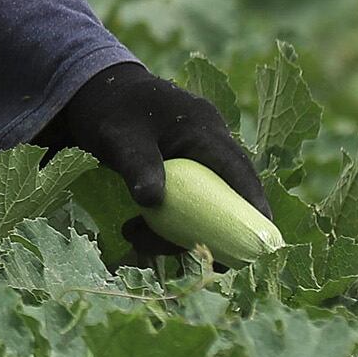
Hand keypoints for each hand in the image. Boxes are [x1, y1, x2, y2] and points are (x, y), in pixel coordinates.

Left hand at [38, 61, 266, 254]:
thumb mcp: (120, 137)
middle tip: (195, 261)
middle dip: (212, 231)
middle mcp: (209, 145)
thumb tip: (152, 201)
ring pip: (204, 206)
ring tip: (133, 237)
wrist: (97, 95)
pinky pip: (187, 205)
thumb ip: (138, 165)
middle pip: (227, 195)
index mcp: (204, 128)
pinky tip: (137, 231)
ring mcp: (198, 160)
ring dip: (176, 231)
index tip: (259, 241)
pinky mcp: (184, 173)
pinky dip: (167, 223)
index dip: (253, 206)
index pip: (239, 170)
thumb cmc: (111, 109)